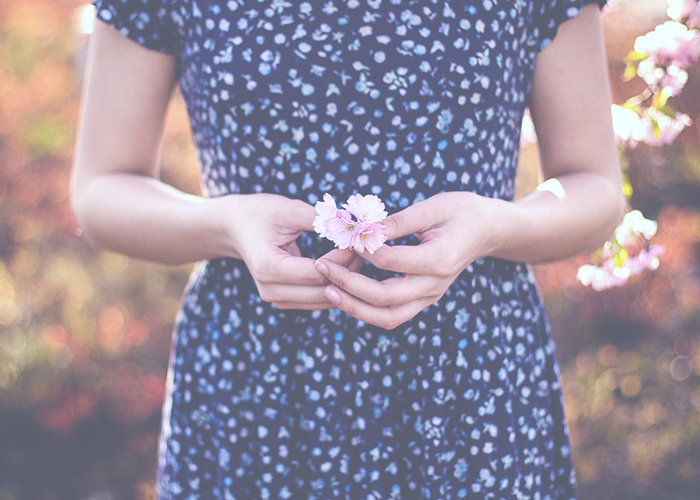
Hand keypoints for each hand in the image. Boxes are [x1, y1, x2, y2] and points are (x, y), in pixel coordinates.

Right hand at [224, 193, 363, 309]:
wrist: (235, 228)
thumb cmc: (260, 213)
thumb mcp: (287, 209)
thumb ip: (318, 218)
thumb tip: (351, 224)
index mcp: (268, 267)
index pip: (318, 272)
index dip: (343, 258)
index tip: (359, 239)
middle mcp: (271, 290)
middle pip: (324, 291)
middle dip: (349, 271)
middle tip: (366, 248)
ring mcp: (277, 300)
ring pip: (325, 300)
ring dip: (346, 281)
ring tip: (359, 254)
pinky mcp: (286, 301)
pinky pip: (319, 300)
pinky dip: (337, 285)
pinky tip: (348, 265)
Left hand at [314, 192, 498, 328]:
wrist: (486, 230)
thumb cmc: (460, 211)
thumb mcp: (432, 207)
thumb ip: (397, 221)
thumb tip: (363, 229)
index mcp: (438, 260)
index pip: (389, 261)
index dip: (361, 249)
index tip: (342, 235)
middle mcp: (434, 285)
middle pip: (384, 298)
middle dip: (348, 284)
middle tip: (321, 266)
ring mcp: (429, 297)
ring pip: (387, 317)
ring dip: (354, 307)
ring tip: (327, 290)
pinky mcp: (423, 300)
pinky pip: (392, 315)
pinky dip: (366, 309)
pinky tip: (346, 294)